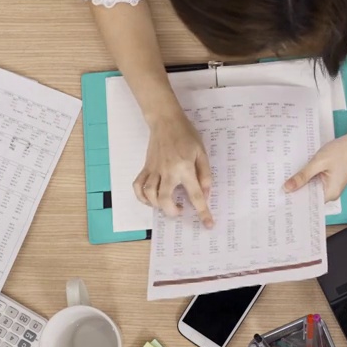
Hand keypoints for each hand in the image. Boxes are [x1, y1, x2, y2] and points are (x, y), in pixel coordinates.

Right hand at [135, 112, 213, 226]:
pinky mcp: (146, 168)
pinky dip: (142, 197)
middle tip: (180, 210)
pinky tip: (150, 199)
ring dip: (157, 205)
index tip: (208, 225)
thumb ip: (205, 175)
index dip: (203, 212)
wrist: (166, 121)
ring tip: (167, 204)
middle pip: (164, 199)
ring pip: (149, 194)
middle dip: (172, 211)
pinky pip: (138, 186)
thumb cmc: (187, 135)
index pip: (195, 195)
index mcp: (185, 167)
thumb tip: (205, 194)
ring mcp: (154, 170)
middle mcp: (168, 171)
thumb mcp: (202, 153)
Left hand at [284, 134, 346, 202]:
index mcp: (330, 193)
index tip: (280, 197)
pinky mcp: (331, 180)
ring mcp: (331, 186)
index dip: (293, 199)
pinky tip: (300, 173)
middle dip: (296, 190)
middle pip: (309, 196)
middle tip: (279, 186)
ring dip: (302, 182)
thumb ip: (303, 176)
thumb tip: (288, 188)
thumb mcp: (319, 162)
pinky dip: (308, 177)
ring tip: (286, 178)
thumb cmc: (342, 151)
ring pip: (311, 188)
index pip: (308, 202)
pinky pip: (316, 182)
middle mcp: (331, 193)